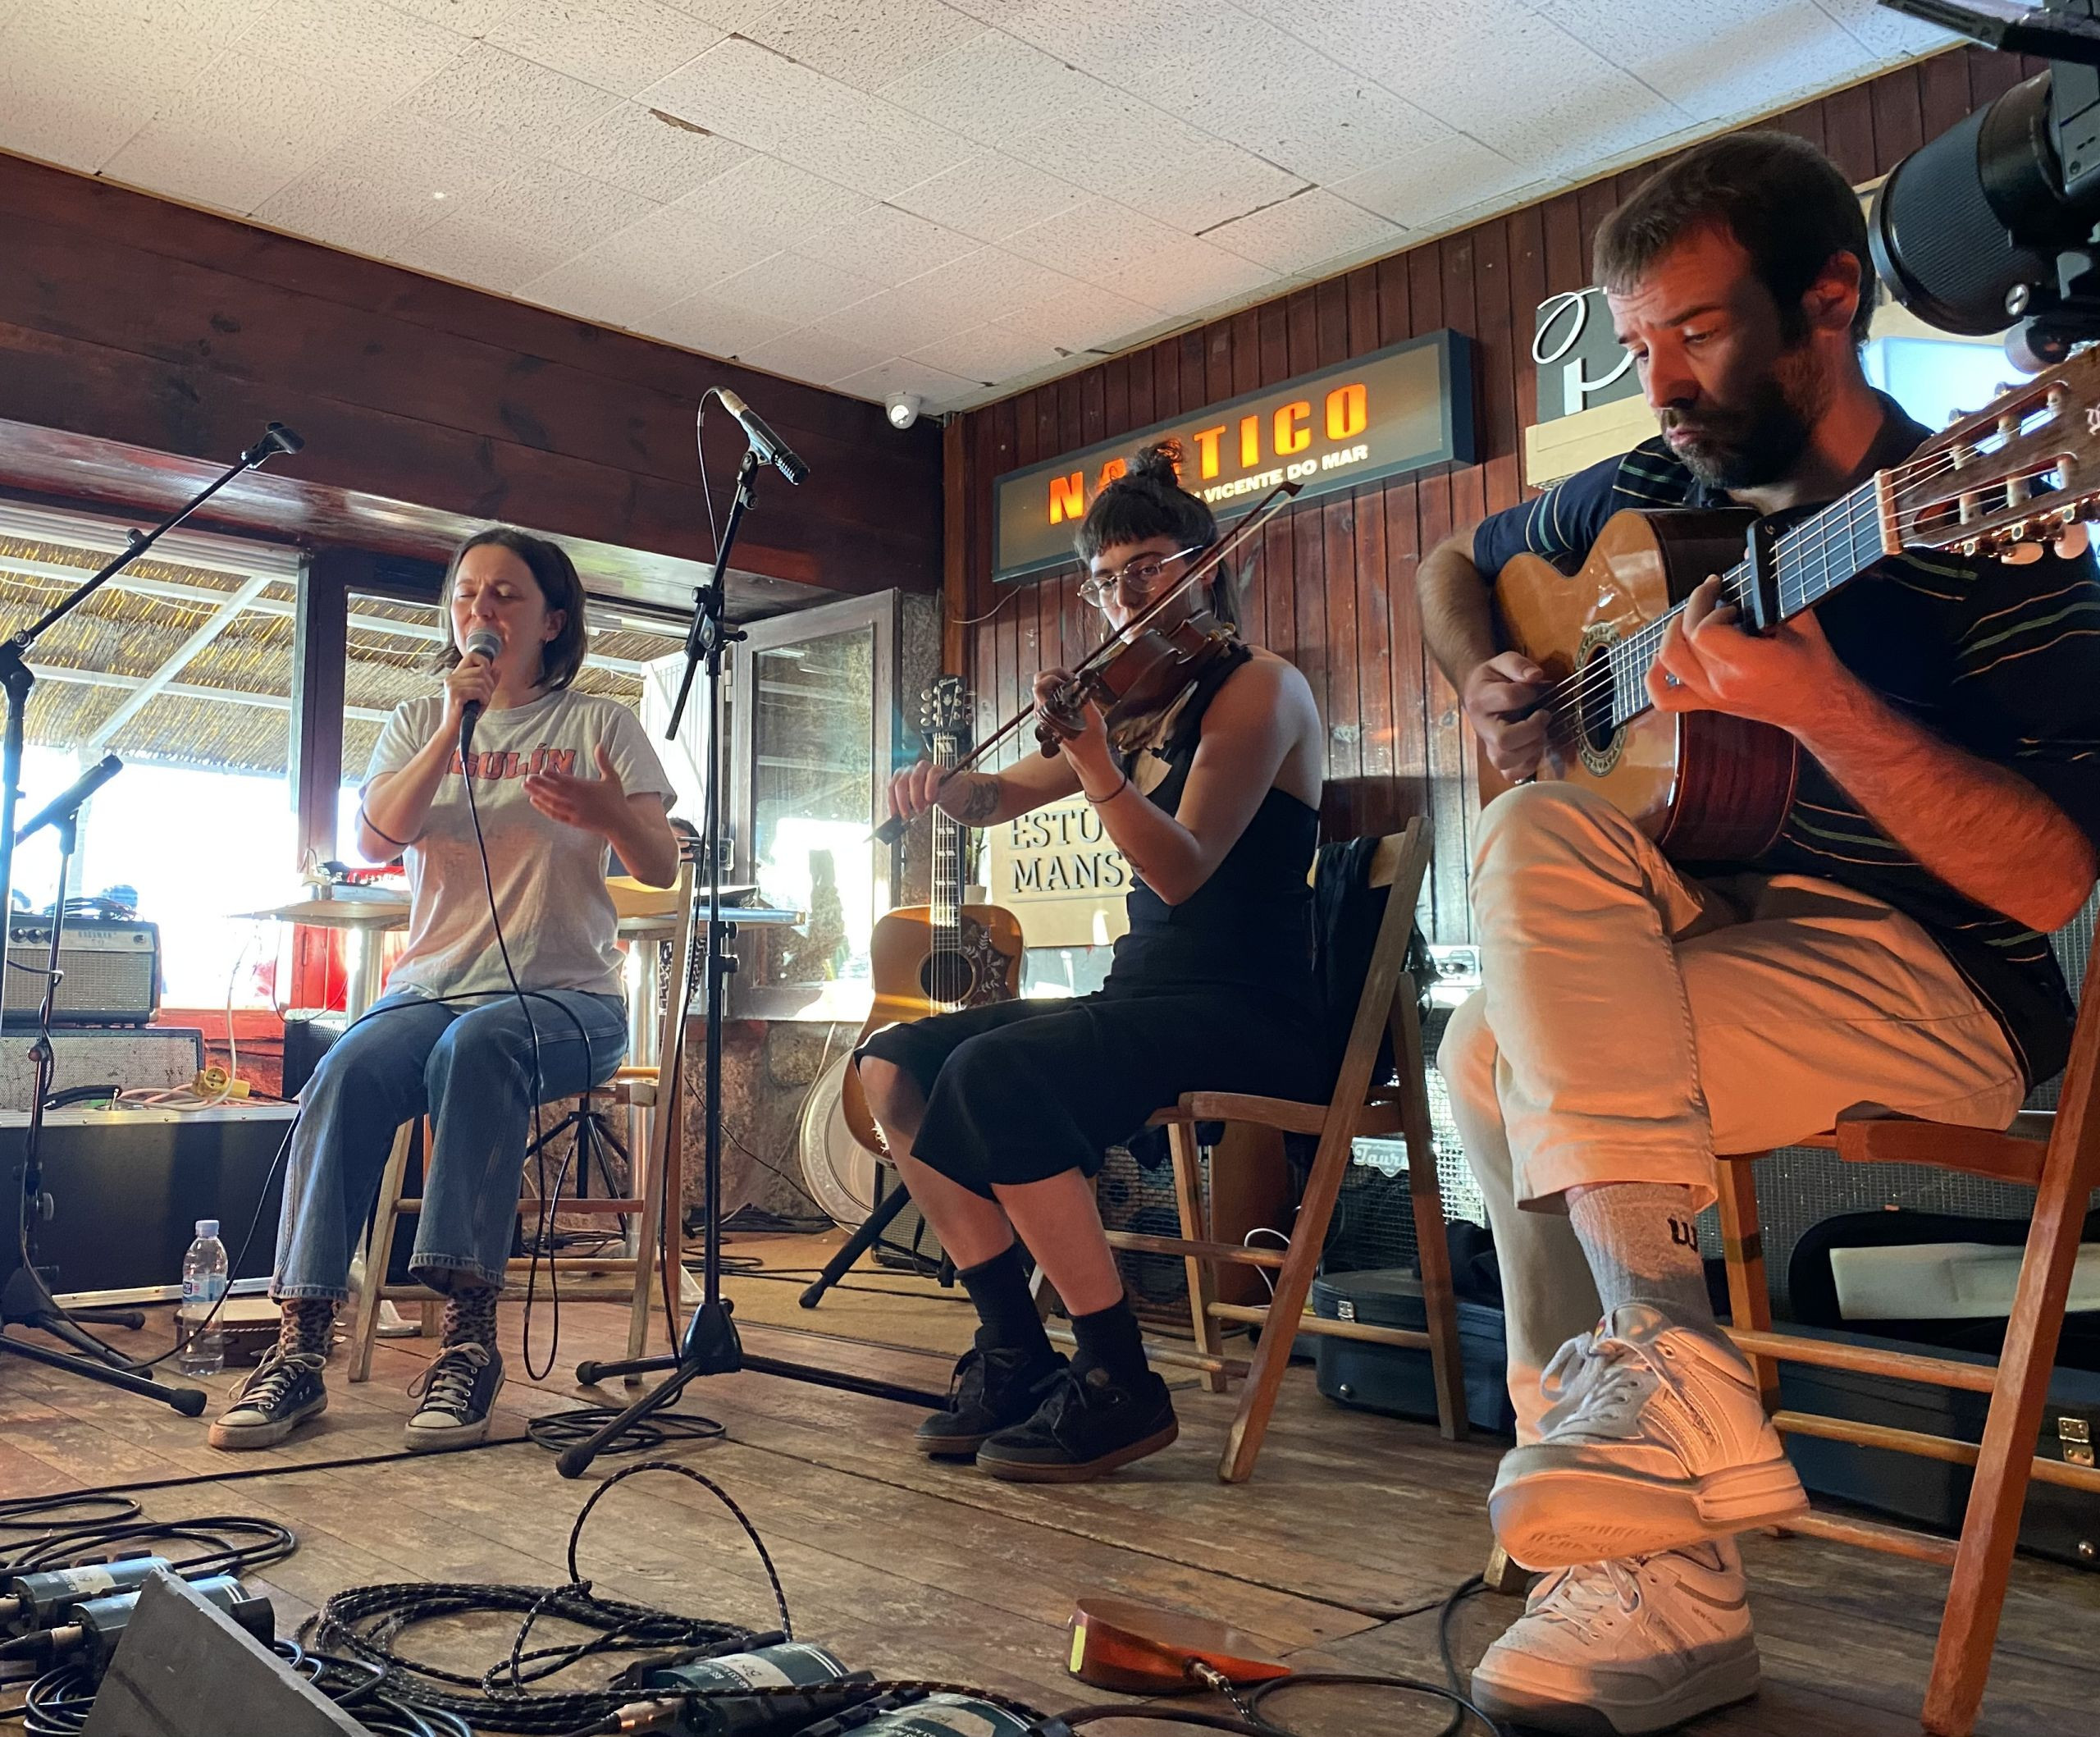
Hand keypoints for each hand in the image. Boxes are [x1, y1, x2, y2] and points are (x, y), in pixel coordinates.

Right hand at [441, 653, 497, 737]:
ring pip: (482, 681)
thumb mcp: (480, 695)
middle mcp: (452, 677)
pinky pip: (478, 691)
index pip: (472, 656)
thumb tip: (497, 668)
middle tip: (485, 697)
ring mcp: (452, 685)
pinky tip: (478, 706)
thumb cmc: (466, 713)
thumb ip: (488, 681)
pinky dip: (483, 700)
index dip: (484, 663)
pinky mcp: (456, 694)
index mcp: (456, 675)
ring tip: (480, 703)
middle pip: (481, 670)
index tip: (488, 677)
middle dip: (489, 684)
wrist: (453, 730)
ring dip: (486, 694)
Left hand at [524, 743, 627, 835]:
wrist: (619, 823)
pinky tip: (534, 801)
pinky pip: (554, 814)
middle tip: (527, 777)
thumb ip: (603, 761)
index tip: (541, 770)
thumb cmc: (616, 799)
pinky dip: (543, 808)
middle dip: (540, 784)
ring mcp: (573, 812)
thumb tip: (599, 744)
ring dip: (538, 794)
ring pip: (551, 802)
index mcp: (586, 788)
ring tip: (526, 787)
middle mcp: (577, 800)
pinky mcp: (572, 821)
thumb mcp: (612, 778)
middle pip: (554, 791)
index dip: (553, 775)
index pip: (565, 780)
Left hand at [888, 758, 944, 820]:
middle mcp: (909, 770)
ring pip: (915, 780)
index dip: (892, 802)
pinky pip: (931, 776)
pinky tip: (929, 799)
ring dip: (916, 798)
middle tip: (907, 816)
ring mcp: (923, 767)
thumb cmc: (926, 796)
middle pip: (901, 784)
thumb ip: (906, 807)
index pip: (891, 788)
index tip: (895, 816)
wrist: (945, 790)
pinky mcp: (936, 768)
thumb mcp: (914, 802)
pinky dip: (930, 789)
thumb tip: (896, 819)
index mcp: (900, 776)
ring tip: (920, 810)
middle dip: (903, 802)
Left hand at [1032, 668, 1113, 782]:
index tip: (1070, 678)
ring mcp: (1044, 716)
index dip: (1054, 676)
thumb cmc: (1091, 742)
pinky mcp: (1048, 717)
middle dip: (1054, 675)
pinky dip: (1057, 689)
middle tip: (1070, 677)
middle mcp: (1043, 715)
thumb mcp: (1094, 719)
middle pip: (1038, 684)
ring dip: (1056, 682)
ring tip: (1072, 684)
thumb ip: (1086, 700)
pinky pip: (1047, 696)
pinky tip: (1071, 692)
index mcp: (1050, 715)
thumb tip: (1081, 684)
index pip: (1040, 686)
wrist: (1088, 758)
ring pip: (1042, 689)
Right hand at [1462, 652, 1553, 780]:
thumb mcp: (1503, 662)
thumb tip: (1536, 676)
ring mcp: (1488, 746)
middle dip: (1533, 729)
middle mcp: (1482, 726)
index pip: (1508, 697)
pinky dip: (1528, 764)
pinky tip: (1534, 747)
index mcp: (1481, 699)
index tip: (1536, 689)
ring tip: (1540, 733)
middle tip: (1544, 716)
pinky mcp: (1497, 758)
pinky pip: (1511, 774)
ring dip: (1531, 748)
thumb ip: (1518, 665)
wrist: (1476, 693)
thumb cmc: (1494, 678)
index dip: (1529, 692)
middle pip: (1504, 739)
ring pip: (1505, 760)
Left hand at [1648, 576, 1848, 732]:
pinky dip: (1655, 675)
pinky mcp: (1707, 703)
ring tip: (1691, 617)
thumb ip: (1774, 590)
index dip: (1711, 609)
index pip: (1703, 632)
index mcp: (1749, 665)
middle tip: (1712, 594)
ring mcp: (1711, 696)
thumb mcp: (1802, 623)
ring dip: (1672, 632)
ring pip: (1667, 662)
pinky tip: (1663, 657)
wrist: (1817, 707)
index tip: (1730, 603)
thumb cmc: (1813, 667)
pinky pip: (1665, 697)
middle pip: (1682, 640)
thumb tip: (1749, 555)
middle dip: (1694, 608)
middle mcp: (1723, 684)